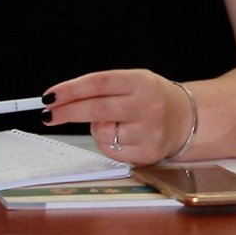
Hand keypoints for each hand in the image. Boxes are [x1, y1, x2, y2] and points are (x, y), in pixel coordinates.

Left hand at [43, 69, 191, 164]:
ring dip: (97, 129)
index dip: (71, 89)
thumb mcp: (135, 81)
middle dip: (67, 112)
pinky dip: (109, 143)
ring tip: (116, 123)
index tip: (50, 96)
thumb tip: (61, 100)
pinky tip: (125, 136)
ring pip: (101, 133)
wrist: (187, 119)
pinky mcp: (146, 153)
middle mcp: (147, 106)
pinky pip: (111, 150)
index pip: (99, 83)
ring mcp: (148, 131)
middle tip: (49, 115)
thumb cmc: (152, 98)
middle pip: (97, 109)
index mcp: (142, 82)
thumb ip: (104, 88)